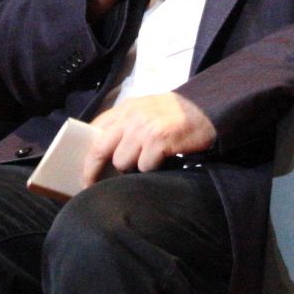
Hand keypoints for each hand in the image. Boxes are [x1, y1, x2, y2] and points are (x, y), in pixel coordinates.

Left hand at [82, 93, 216, 185]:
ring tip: (149, 161)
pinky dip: (153, 168)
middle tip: (89, 185)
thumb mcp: (148, 109)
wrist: (210, 109)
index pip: (95, 129)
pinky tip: (164, 160)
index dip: (86, 152)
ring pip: (122, 161)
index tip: (83, 169)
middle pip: (99, 149)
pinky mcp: (158, 140)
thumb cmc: (178, 114)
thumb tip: (106, 152)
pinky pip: (144, 166)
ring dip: (133, 167)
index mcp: (127, 107)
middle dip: (91, 171)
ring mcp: (144, 128)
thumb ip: (128, 123)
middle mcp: (132, 116)